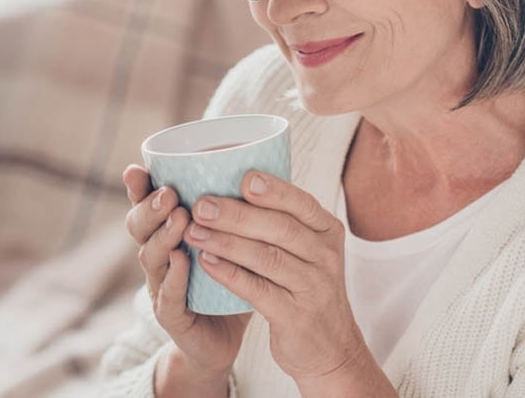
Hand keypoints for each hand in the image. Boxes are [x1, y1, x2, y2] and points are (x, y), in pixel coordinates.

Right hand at [122, 165, 251, 381]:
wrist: (223, 339)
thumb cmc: (228, 283)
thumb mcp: (229, 244)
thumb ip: (236, 213)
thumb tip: (258, 165)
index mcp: (167, 234)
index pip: (145, 205)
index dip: (138, 188)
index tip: (137, 168)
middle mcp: (159, 257)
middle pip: (138, 227)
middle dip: (149, 207)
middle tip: (169, 193)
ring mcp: (160, 286)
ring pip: (150, 257)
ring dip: (163, 236)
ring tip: (179, 218)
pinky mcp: (170, 316)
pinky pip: (168, 295)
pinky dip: (174, 277)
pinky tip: (182, 260)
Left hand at [180, 170, 365, 383]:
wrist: (329, 347)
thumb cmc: (306, 287)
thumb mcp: (309, 251)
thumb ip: (283, 221)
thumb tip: (237, 179)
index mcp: (328, 232)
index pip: (302, 204)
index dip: (273, 190)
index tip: (243, 177)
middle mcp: (326, 257)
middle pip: (280, 228)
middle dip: (237, 214)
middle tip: (201, 205)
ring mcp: (313, 287)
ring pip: (266, 257)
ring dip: (225, 242)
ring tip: (194, 231)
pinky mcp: (295, 316)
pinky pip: (257, 289)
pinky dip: (229, 274)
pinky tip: (205, 262)